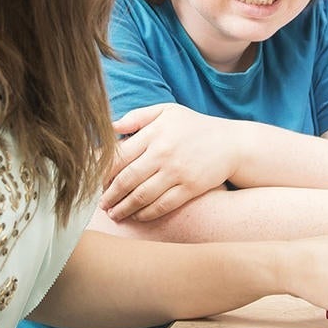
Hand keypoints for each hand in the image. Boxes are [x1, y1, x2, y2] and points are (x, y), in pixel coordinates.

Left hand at [102, 104, 243, 220]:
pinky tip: (138, 216)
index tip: (96, 182)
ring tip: (115, 214)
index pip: (120, 156)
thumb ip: (138, 117)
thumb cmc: (194, 126)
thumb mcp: (167, 111)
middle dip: (110, 195)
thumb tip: (111, 127)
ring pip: (142, 195)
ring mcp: (177, 172)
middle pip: (127, 179)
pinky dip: (147, 213)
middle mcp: (163, 153)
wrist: (231, 143)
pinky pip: (163, 205)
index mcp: (154, 133)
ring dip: (125, 208)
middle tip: (101, 204)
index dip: (104, 172)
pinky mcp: (190, 188)